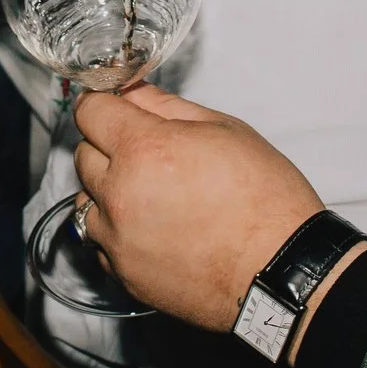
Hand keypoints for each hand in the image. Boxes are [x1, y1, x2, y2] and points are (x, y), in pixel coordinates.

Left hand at [72, 84, 324, 331]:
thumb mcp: (226, 131)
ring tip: (152, 196)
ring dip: (109, 192)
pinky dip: (117, 231)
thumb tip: (134, 92)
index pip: (90, 111)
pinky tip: (154, 229)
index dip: (104, 105)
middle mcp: (120, 194)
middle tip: (147, 153)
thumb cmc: (266, 200)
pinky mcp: (124, 275)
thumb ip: (168, 107)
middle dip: (107, 146)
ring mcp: (118, 239)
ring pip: (87, 201)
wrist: (282, 270)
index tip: (116, 109)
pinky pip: (101, 242)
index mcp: (145, 150)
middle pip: (84, 155)